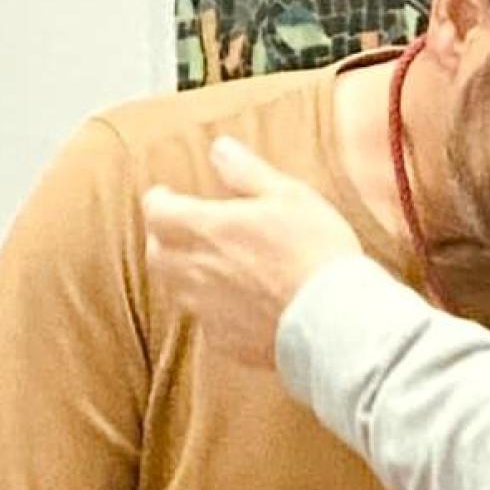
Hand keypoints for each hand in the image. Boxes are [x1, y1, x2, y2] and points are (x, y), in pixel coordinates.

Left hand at [143, 136, 363, 369]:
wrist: (334, 320)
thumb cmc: (314, 252)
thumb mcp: (289, 196)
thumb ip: (247, 171)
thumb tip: (220, 149)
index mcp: (202, 227)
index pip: (155, 209)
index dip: (160, 199)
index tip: (170, 195)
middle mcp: (192, 269)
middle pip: (157, 251)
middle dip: (167, 237)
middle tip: (192, 230)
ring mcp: (204, 309)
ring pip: (177, 287)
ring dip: (189, 273)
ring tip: (218, 266)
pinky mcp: (223, 340)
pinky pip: (207, 319)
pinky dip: (216, 308)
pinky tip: (244, 303)